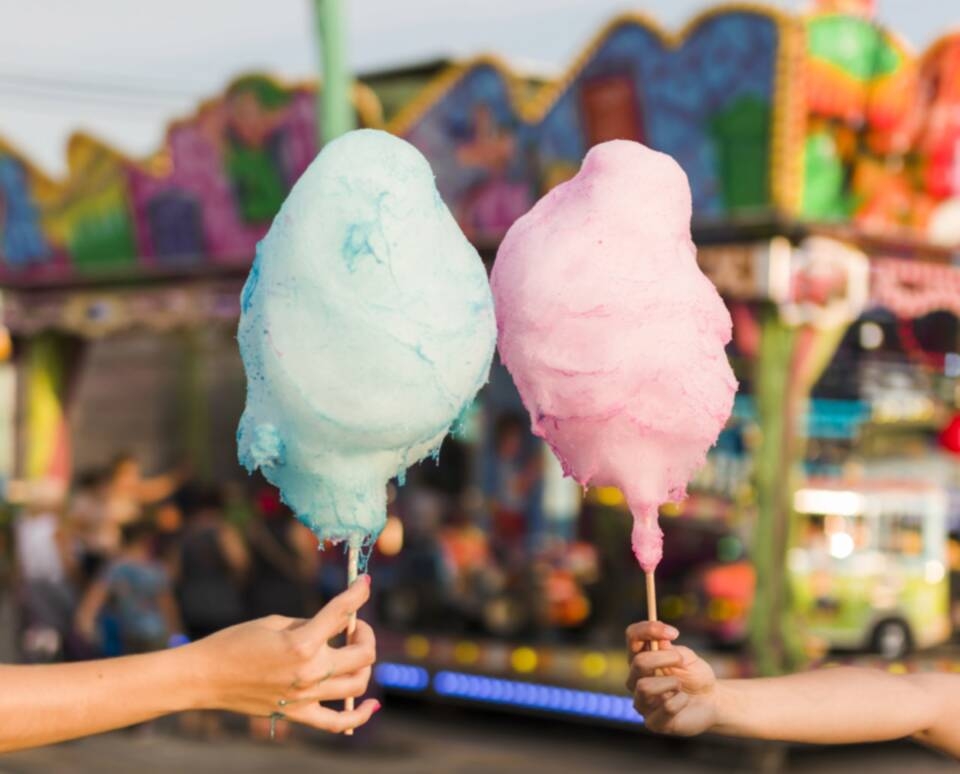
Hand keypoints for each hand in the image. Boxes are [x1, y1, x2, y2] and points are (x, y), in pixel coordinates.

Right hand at [188, 576, 378, 733]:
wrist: (205, 677)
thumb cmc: (236, 641)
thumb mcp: (276, 622)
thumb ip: (312, 623)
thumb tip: (341, 623)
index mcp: (302, 643)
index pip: (343, 612)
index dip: (359, 592)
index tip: (366, 581)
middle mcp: (309, 672)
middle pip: (362, 655)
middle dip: (365, 634)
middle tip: (355, 625)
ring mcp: (305, 697)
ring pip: (358, 685)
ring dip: (363, 664)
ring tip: (351, 653)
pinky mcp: (297, 714)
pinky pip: (338, 723)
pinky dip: (359, 716)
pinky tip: (371, 706)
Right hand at [625, 621, 717, 735]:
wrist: (712, 702)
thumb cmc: (695, 676)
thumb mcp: (687, 657)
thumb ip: (672, 649)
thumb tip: (659, 642)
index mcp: (640, 658)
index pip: (632, 636)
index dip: (649, 629)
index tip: (673, 632)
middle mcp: (635, 679)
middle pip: (638, 662)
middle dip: (664, 658)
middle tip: (681, 660)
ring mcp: (642, 701)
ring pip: (645, 687)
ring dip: (671, 682)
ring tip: (680, 686)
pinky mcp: (653, 722)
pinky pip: (666, 708)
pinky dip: (681, 700)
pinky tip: (684, 701)